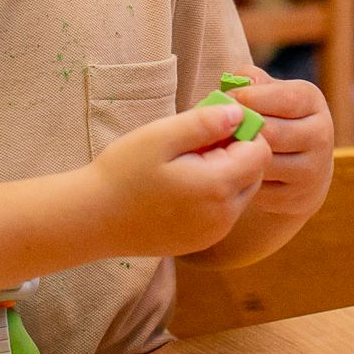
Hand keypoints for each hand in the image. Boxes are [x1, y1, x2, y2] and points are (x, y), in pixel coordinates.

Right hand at [86, 103, 269, 256]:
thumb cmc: (122, 173)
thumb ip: (205, 122)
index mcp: (218, 187)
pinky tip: (180, 185)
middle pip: (255, 173)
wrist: (92, 219)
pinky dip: (213, 193)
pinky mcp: (203, 240)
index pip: (260, 151)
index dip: (242, 131)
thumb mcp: (161, 136)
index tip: (211, 124)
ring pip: (241, 192)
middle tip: (195, 143)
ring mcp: (214, 232)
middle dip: (235, 152)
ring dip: (224, 172)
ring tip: (185, 163)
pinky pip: (224, 210)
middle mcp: (224, 215)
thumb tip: (239, 113)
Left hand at [230, 68, 334, 217]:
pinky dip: (242, 179)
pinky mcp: (298, 197)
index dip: (248, 98)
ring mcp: (312, 169)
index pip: (283, 98)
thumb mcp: (267, 93)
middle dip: (240, 129)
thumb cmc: (272, 119)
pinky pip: (261, 187)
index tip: (225, 100)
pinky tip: (230, 170)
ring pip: (265, 162)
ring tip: (219, 148)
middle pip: (271, 132)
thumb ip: (250, 81)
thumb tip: (236, 85)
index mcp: (311, 100)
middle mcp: (320, 134)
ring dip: (237, 156)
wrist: (299, 170)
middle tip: (215, 129)